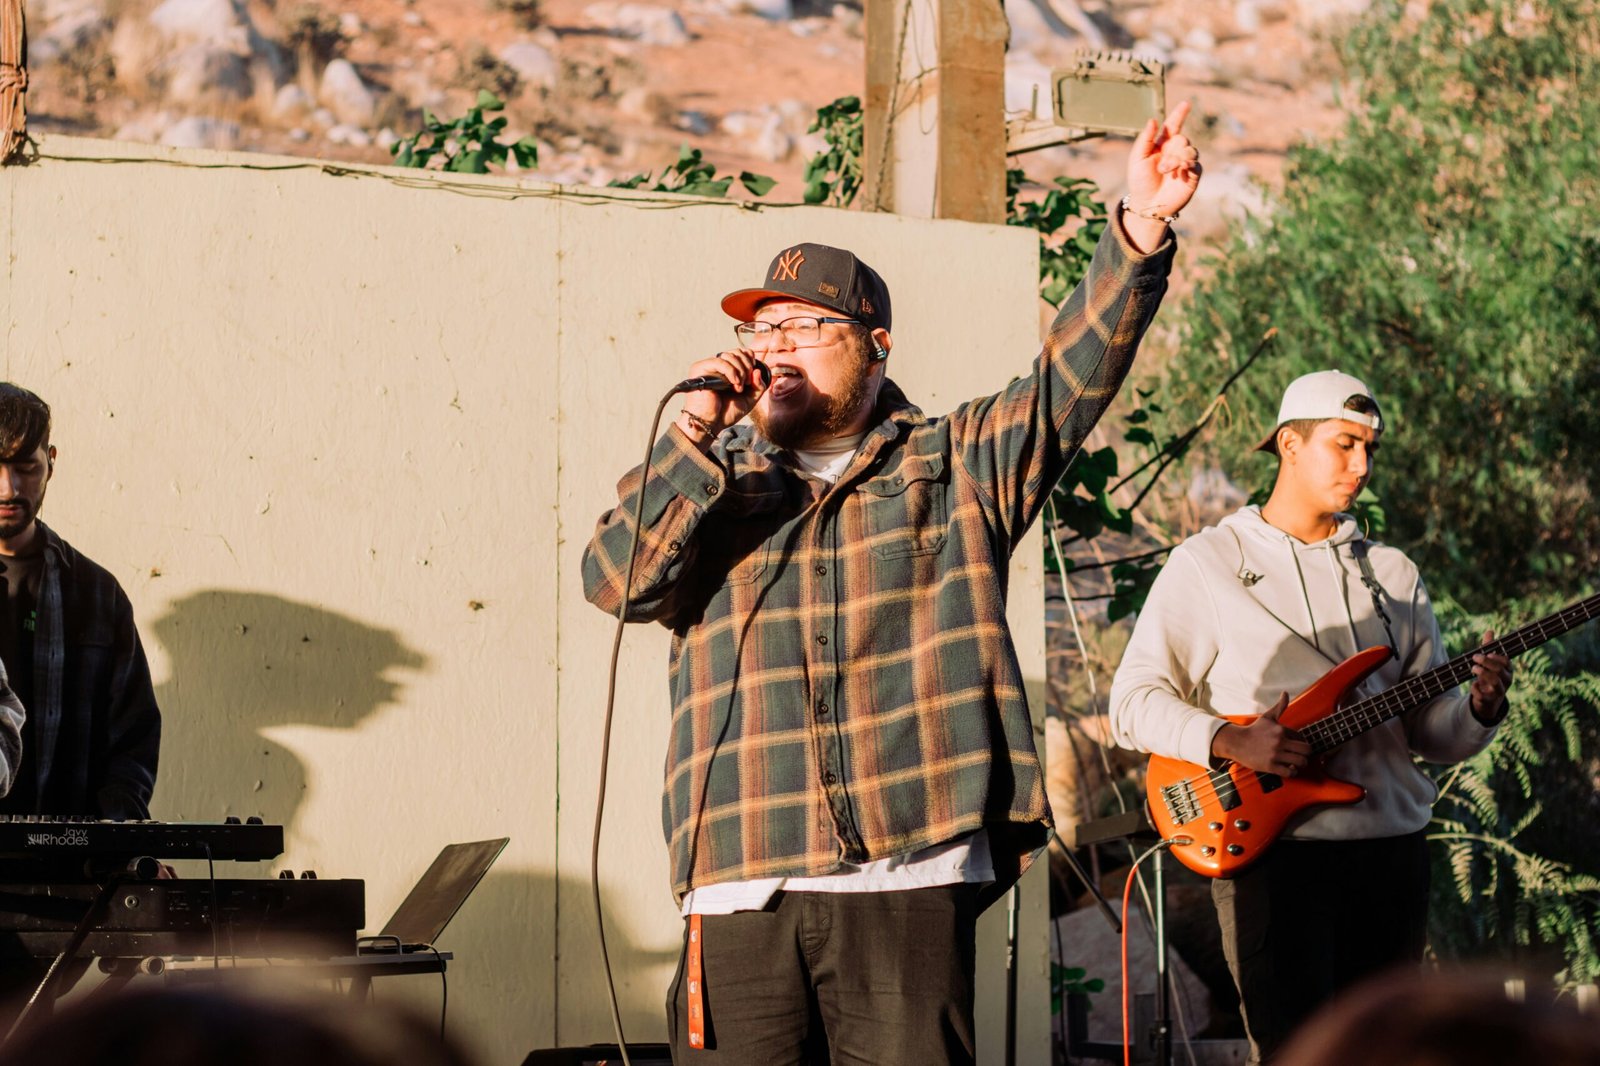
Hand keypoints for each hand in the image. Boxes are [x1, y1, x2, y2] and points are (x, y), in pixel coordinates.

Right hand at [676, 349, 767, 442]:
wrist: (710, 424)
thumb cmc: (725, 413)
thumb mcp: (749, 399)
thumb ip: (758, 386)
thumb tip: (757, 370)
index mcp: (727, 370)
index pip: (739, 352)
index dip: (749, 357)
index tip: (753, 371)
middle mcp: (717, 366)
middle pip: (736, 352)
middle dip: (747, 366)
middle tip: (746, 383)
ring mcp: (708, 367)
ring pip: (729, 356)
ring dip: (740, 371)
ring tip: (738, 387)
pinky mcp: (700, 369)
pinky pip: (719, 362)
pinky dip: (731, 371)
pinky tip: (734, 383)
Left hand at [1125, 100, 1201, 220]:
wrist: (1148, 204)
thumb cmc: (1140, 182)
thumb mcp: (1137, 159)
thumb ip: (1145, 139)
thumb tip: (1153, 120)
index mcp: (1162, 144)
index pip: (1173, 125)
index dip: (1180, 114)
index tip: (1186, 103)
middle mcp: (1175, 151)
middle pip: (1183, 139)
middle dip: (1173, 152)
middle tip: (1162, 168)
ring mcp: (1185, 162)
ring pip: (1191, 150)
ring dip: (1178, 159)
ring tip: (1167, 172)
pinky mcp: (1192, 174)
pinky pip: (1196, 163)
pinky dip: (1188, 165)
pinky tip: (1179, 173)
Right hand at [1210, 693, 1311, 776]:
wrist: (1237, 742)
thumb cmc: (1254, 730)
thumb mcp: (1268, 717)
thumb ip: (1280, 706)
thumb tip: (1285, 693)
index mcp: (1281, 730)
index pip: (1302, 738)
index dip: (1301, 743)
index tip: (1296, 746)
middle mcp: (1280, 742)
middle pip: (1306, 751)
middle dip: (1306, 754)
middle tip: (1301, 756)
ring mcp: (1275, 755)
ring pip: (1300, 762)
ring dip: (1301, 764)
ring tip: (1296, 763)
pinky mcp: (1270, 766)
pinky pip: (1289, 772)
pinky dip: (1292, 772)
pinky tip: (1288, 769)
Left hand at [1469, 630, 1512, 722]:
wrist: (1488, 700)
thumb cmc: (1489, 677)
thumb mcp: (1489, 663)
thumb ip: (1489, 648)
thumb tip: (1490, 631)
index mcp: (1507, 670)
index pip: (1506, 662)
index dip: (1496, 657)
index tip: (1486, 653)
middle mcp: (1506, 681)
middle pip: (1499, 670)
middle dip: (1486, 662)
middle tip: (1475, 658)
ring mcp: (1498, 692)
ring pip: (1495, 682)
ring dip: (1482, 673)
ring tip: (1473, 668)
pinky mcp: (1489, 700)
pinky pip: (1483, 695)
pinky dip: (1475, 689)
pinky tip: (1473, 685)